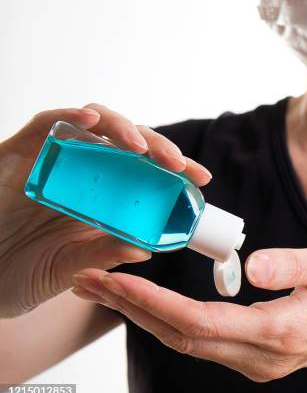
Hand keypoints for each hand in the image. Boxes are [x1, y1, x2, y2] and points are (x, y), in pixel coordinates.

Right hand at [0, 105, 211, 317]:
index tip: (201, 180)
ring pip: (95, 124)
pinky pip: (46, 124)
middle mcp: (82, 173)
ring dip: (123, 129)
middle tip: (180, 165)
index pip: (146, 172)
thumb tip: (147, 248)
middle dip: (159, 148)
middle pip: (128, 143)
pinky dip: (70, 118)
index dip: (175, 171)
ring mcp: (52, 160)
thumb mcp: (73, 266)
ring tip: (142, 149)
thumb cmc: (21, 274)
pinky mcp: (18, 152)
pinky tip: (92, 125)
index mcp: (101, 197)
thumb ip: (106, 253)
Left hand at [71, 239, 306, 381]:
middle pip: (182, 337)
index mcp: (280, 330)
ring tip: (109, 288)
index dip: (152, 302)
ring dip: (145, 317)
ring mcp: (261, 362)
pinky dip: (170, 321)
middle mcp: (264, 356)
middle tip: (89, 279)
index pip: (198, 320)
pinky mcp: (261, 356)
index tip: (114, 278)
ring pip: (189, 343)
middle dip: (131, 309)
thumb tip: (251, 267)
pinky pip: (205, 342)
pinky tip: (153, 302)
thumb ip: (296, 265)